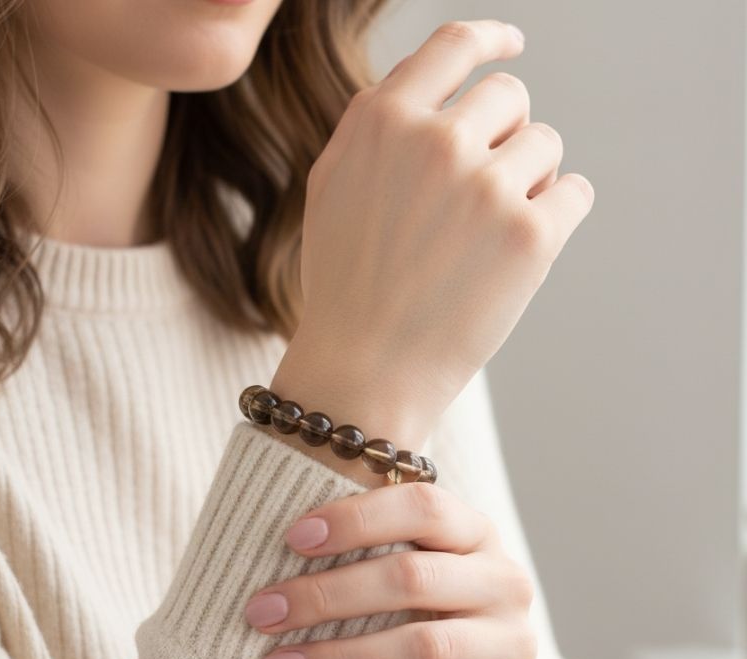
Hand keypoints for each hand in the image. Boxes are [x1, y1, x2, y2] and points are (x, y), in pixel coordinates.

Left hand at [243, 482, 539, 658]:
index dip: (356, 518)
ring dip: (338, 658)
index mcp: (476, 532)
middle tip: (263, 613)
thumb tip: (272, 552)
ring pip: (421, 648)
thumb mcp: (414, 571)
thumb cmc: (430, 615)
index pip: (422, 506)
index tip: (292, 539)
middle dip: (326, 595)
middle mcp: (503, 581)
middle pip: (412, 577)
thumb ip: (370, 552)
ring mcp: (513, 645)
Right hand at [280, 17, 594, 443]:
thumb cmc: (347, 285)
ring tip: (486, 236)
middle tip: (481, 191)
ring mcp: (486, 188)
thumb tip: (433, 86)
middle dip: (504, 134)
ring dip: (528, 180)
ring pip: (547, 144)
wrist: (365, 370)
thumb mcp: (331, 187)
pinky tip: (520, 252)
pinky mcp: (530, 237)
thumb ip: (375, 124)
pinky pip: (576, 192)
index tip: (513, 44)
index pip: (453, 45)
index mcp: (382, 122)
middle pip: (511, 96)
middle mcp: (436, 142)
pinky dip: (557, 215)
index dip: (491, 39)